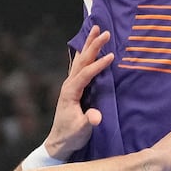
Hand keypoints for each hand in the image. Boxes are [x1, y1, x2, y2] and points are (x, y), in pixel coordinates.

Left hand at [42, 26, 115, 159]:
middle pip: (82, 60)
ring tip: (96, 29)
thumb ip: (88, 122)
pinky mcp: (74, 87)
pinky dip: (87, 54)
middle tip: (104, 31)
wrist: (59, 141)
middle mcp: (69, 84)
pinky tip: (90, 47)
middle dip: (93, 45)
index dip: (98, 65)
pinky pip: (81, 66)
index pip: (86, 74)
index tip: (111, 56)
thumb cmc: (71, 135)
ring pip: (80, 60)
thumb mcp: (81, 130)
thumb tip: (96, 117)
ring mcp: (71, 84)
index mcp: (70, 92)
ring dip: (89, 45)